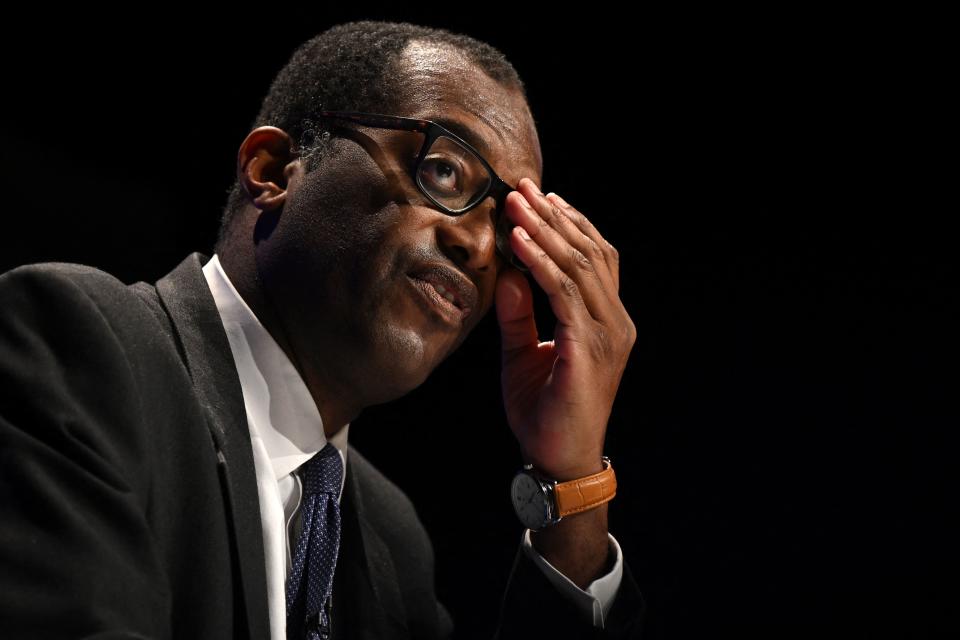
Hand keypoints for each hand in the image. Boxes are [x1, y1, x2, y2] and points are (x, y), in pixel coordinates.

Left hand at [495, 178, 636, 480]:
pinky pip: (565, 293)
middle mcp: (615, 322)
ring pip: (580, 265)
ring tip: (518, 202)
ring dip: (546, 230)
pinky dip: (541, 263)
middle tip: (523, 186)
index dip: (569, 224)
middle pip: (590, 253)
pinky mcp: (590, 348)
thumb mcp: (523, 353)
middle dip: (553, 216)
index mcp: (606, 321)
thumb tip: (507, 271)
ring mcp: (607, 334)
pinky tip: (519, 242)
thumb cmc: (544, 412)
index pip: (595, 259)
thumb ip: (518, 313)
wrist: (558, 461)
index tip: (539, 196)